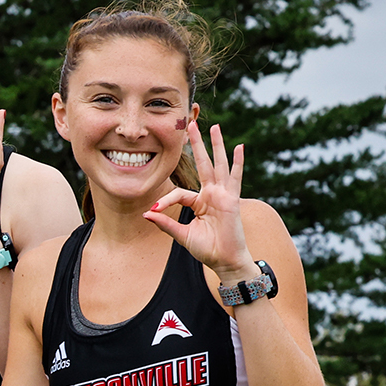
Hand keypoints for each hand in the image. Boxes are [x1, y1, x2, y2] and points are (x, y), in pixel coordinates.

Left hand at [145, 122, 251, 280]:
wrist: (224, 261)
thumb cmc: (206, 249)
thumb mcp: (181, 235)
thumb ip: (165, 223)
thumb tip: (146, 212)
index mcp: (199, 202)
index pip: (180, 192)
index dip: (165, 200)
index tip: (154, 210)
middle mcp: (211, 194)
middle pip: (203, 165)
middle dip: (196, 145)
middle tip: (191, 125)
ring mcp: (223, 195)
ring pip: (218, 166)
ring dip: (216, 146)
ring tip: (215, 127)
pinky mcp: (232, 200)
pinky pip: (235, 178)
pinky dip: (237, 163)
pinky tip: (238, 147)